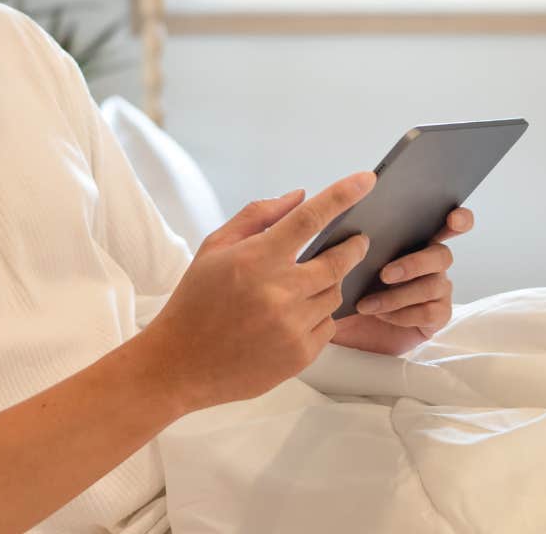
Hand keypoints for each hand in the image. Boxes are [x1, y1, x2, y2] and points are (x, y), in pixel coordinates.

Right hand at [138, 172, 374, 411]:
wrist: (179, 365)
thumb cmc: (195, 301)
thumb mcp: (214, 248)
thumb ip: (258, 216)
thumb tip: (300, 196)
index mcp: (256, 259)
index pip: (310, 218)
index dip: (342, 195)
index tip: (365, 180)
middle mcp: (279, 292)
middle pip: (338, 260)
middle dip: (354, 246)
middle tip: (357, 240)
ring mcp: (292, 326)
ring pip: (335, 294)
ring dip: (330, 283)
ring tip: (309, 284)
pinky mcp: (300, 355)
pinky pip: (329, 326)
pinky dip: (321, 315)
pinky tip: (298, 315)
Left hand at [330, 207, 474, 356]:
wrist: (347, 328)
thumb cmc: (348, 288)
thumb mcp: (343, 263)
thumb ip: (352, 242)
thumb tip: (349, 225)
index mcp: (415, 239)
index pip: (450, 223)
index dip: (459, 219)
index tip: (452, 219)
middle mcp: (431, 262)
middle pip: (442, 255)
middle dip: (414, 263)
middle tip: (384, 274)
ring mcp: (438, 289)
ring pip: (434, 285)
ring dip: (398, 295)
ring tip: (367, 304)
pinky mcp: (437, 316)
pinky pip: (430, 312)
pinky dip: (403, 314)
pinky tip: (382, 316)